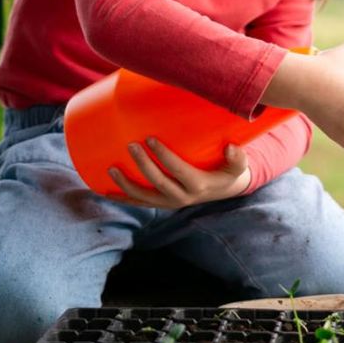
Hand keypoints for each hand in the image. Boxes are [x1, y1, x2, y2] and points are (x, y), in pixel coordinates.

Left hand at [107, 139, 250, 208]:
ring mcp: (170, 203)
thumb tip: (232, 147)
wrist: (225, 191)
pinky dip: (122, 197)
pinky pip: (139, 203)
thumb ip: (238, 157)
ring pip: (144, 197)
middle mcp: (182, 197)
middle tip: (130, 145)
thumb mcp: (238, 166)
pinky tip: (105, 190)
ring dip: (126, 185)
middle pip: (158, 183)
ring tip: (111, 169)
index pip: (178, 170)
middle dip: (142, 165)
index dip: (163, 156)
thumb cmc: (229, 171)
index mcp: (198, 185)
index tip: (150, 138)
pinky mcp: (162, 204)